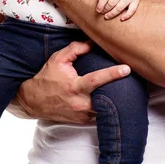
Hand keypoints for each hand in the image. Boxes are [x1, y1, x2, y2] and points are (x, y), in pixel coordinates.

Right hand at [8, 41, 130, 123]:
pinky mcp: (83, 120)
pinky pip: (99, 112)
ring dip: (112, 97)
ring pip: (105, 107)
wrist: (33, 101)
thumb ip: (75, 49)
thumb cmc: (47, 78)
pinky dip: (103, 104)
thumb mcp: (58, 60)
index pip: (97, 79)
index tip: (127, 69)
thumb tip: (92, 43)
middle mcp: (80, 103)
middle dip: (119, 89)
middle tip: (131, 80)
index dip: (113, 74)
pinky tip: (106, 96)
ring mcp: (82, 114)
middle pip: (107, 97)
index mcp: (75, 87)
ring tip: (122, 88)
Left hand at [96, 0, 146, 20]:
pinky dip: (127, 16)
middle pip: (111, 3)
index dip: (100, 5)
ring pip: (119, 8)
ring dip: (112, 14)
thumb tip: (98, 1)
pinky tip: (121, 19)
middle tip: (102, 13)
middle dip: (105, 10)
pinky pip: (132, 10)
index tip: (98, 10)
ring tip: (107, 16)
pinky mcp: (136, 0)